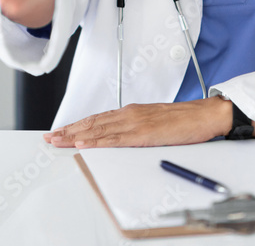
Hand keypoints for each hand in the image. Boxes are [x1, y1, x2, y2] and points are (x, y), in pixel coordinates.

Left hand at [45, 98, 233, 147]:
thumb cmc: (185, 120)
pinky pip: (114, 139)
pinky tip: (83, 143)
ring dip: (75, 135)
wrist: (204, 115)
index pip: (98, 118)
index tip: (61, 130)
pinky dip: (96, 141)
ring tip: (57, 140)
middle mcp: (130, 114)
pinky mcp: (143, 134)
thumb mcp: (156, 121)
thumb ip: (138, 127)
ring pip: (98, 129)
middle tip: (49, 136)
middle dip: (68, 129)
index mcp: (133, 112)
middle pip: (92, 122)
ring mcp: (135, 122)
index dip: (77, 124)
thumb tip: (123, 136)